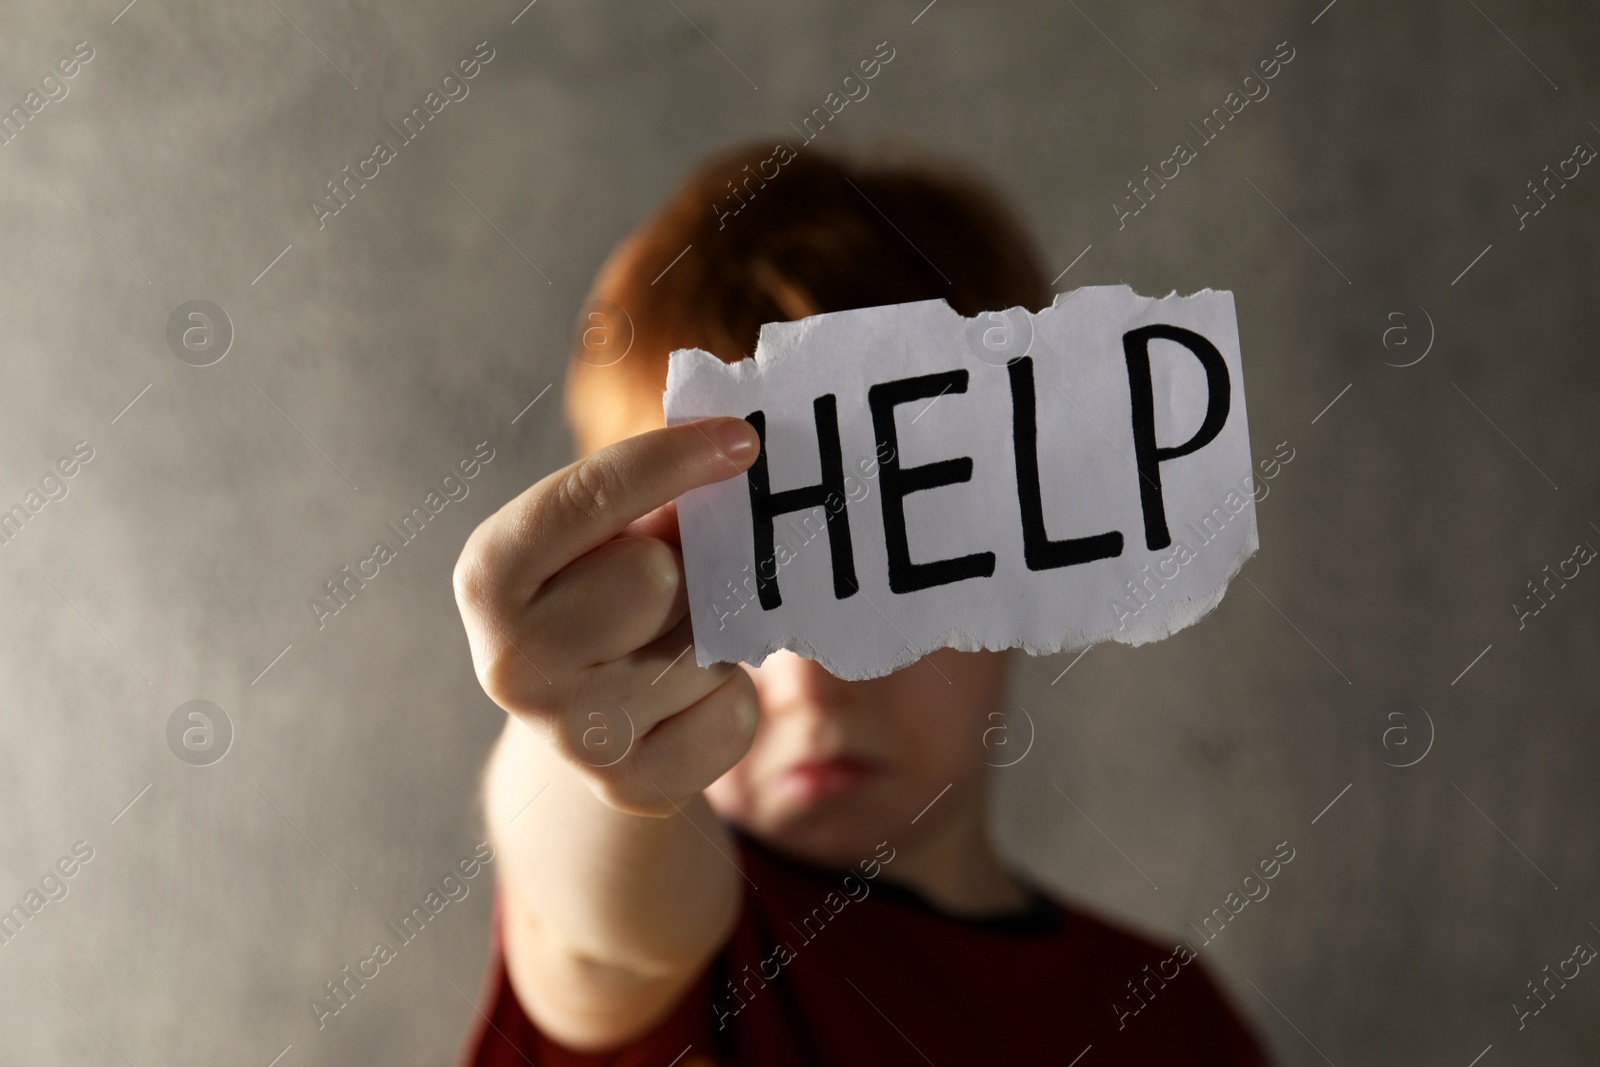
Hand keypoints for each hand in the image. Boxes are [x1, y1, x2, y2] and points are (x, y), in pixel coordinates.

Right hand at [453, 418, 761, 815]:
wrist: (574, 717)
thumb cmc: (598, 592)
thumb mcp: (602, 532)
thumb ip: (655, 493)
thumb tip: (739, 458)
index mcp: (488, 577)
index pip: (588, 497)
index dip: (672, 459)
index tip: (742, 439)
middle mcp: (512, 664)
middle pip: (656, 576)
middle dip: (684, 569)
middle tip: (675, 581)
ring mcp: (570, 736)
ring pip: (706, 649)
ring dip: (713, 635)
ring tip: (673, 640)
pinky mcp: (633, 787)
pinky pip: (734, 714)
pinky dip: (731, 697)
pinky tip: (688, 694)